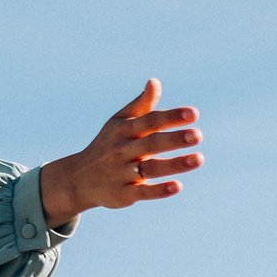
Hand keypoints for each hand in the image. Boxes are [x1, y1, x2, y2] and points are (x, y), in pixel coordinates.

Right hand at [39, 80, 203, 229]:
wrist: (78, 179)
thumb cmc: (107, 145)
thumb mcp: (119, 123)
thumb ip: (141, 104)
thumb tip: (155, 81)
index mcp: (123, 131)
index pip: (149, 121)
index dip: (171, 117)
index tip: (194, 114)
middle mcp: (121, 151)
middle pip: (151, 144)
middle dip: (174, 139)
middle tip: (198, 135)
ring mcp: (121, 173)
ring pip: (150, 168)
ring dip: (174, 164)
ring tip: (198, 159)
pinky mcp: (122, 195)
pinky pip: (142, 192)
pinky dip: (159, 190)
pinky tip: (177, 186)